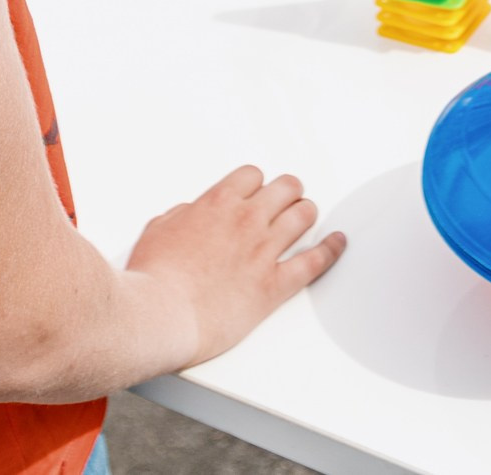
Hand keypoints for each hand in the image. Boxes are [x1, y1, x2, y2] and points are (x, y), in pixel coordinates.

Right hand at [125, 166, 345, 369]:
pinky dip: (331, 250)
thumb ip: (181, 217)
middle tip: (288, 198)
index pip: (252, 176)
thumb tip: (190, 215)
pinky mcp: (274, 284)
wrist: (161, 315)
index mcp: (216, 204)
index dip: (257, 183)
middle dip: (288, 191)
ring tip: (307, 216)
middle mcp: (246, 221)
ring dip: (306, 212)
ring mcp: (263, 251)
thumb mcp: (158, 230)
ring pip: (303, 215)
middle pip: (284, 188)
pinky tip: (337, 243)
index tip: (257, 190)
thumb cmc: (153, 279)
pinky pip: (314, 261)